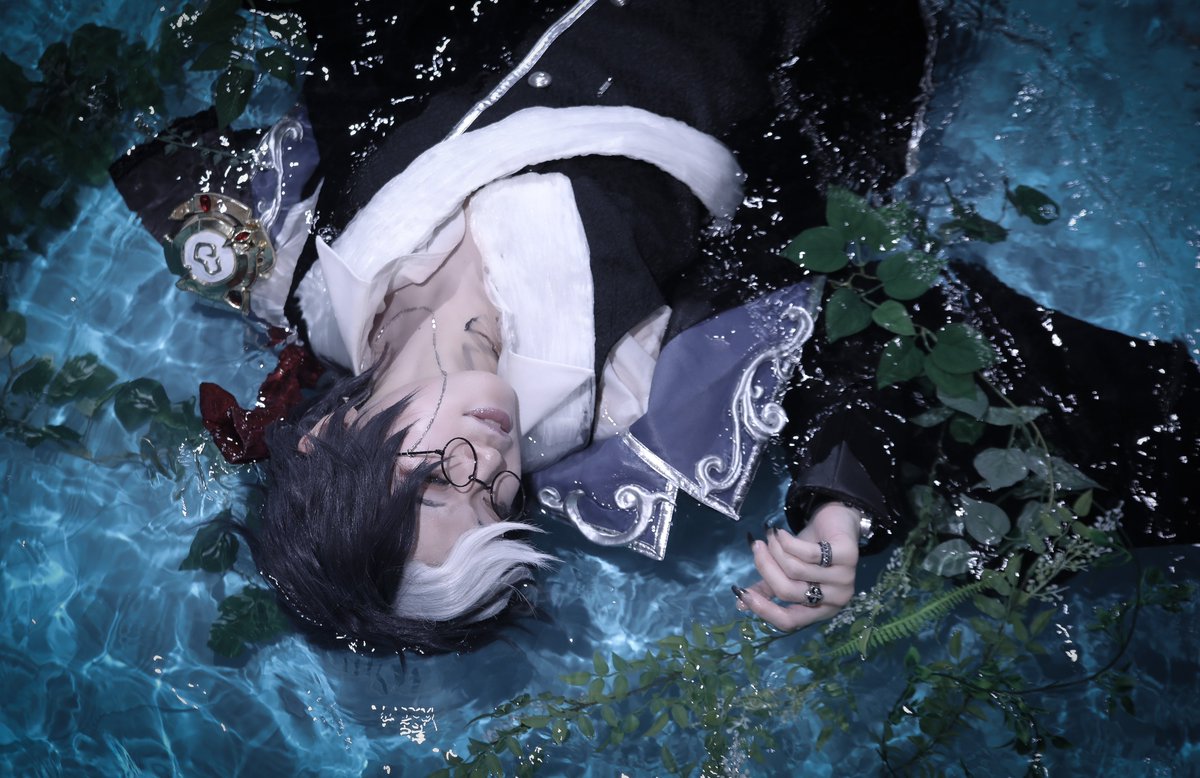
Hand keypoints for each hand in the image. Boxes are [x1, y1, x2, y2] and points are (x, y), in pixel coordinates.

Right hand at [734, 502, 860, 629]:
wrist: (838, 522)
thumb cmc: (812, 552)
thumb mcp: (788, 572)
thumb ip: (768, 588)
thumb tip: (740, 602)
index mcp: (820, 610)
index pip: (789, 621)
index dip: (763, 609)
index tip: (741, 592)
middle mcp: (836, 600)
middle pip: (788, 591)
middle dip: (765, 567)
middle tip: (756, 546)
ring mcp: (844, 579)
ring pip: (795, 570)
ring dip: (776, 549)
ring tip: (771, 536)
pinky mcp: (848, 556)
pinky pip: (808, 553)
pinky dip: (787, 541)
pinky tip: (780, 532)